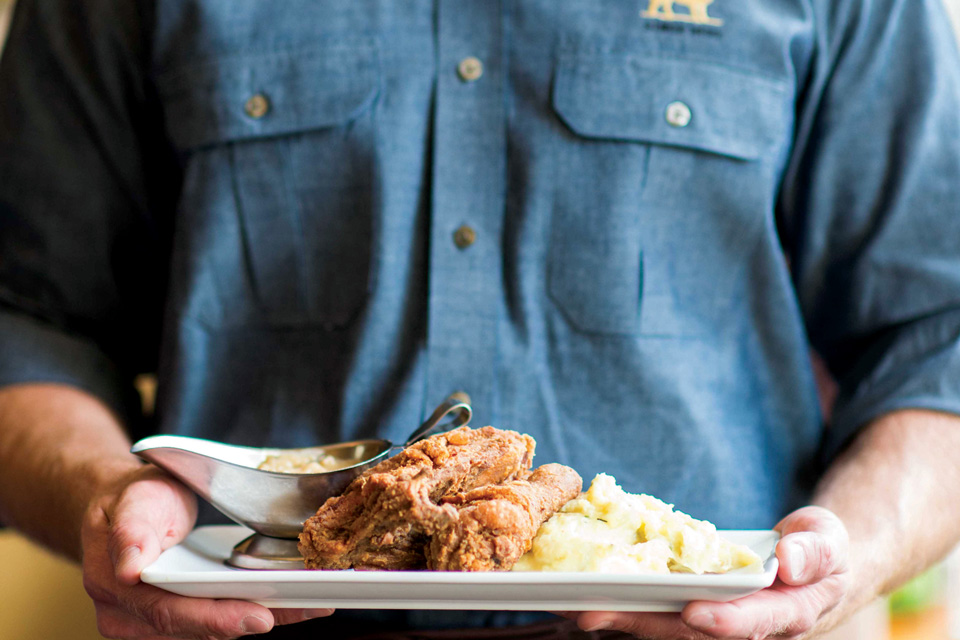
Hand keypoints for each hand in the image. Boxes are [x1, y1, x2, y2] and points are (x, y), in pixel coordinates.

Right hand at [81, 465, 333, 638]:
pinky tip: (298, 601)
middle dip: (258, 619)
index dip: (215, 619)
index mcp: (118, 590)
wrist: (121, 508)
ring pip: (219, 626)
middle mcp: (135, 618)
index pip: (169, 613)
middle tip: (309, 609)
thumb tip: (130, 568)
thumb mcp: (130, 502)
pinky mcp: (186, 613)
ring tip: (317, 604)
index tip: (259, 618)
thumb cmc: (130, 501)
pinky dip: (263, 607)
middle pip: (202, 627)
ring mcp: (160, 621)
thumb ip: (132, 532)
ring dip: (271, 616)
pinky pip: (225, 615)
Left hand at [570, 506, 850, 638]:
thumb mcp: (830, 542)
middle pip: (693, 632)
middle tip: (600, 614)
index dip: (725, 621)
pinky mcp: (695, 608)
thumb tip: (789, 560)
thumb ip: (815, 551)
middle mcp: (746, 626)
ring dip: (625, 618)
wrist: (810, 563)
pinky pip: (659, 609)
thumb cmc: (820, 550)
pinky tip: (591, 595)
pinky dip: (627, 603)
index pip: (754, 622)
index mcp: (786, 614)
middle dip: (646, 623)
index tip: (693, 613)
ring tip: (581, 608)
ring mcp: (717, 620)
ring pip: (667, 625)